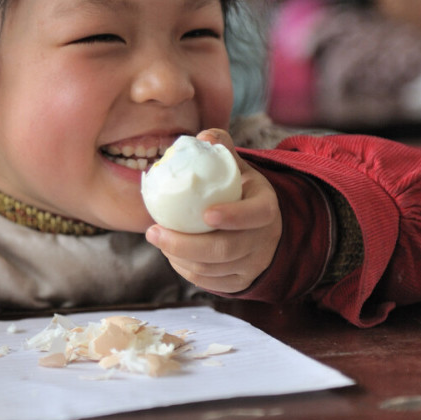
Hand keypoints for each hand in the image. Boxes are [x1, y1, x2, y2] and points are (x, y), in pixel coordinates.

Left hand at [145, 129, 281, 292]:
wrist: (263, 228)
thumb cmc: (241, 192)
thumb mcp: (239, 168)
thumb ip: (222, 147)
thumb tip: (203, 136)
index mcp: (267, 208)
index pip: (255, 215)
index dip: (232, 216)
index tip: (205, 214)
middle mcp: (264, 240)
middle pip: (225, 250)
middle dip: (185, 245)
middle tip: (154, 232)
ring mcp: (253, 265)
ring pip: (212, 270)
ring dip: (179, 257)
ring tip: (158, 239)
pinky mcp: (239, 283)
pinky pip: (208, 282)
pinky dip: (185, 270)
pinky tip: (171, 254)